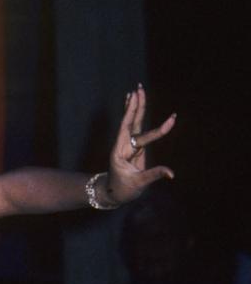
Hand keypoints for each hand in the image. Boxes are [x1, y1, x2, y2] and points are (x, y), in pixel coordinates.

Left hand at [106, 85, 175, 204]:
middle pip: (129, 123)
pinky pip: (132, 126)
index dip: (157, 131)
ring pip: (131, 122)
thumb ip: (153, 175)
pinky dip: (133, 114)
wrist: (112, 193)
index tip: (172, 121)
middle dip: (135, 107)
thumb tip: (171, 174)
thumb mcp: (138, 184)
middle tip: (138, 90)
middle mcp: (123, 146)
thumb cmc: (123, 189)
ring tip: (137, 90)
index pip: (140, 139)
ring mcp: (127, 144)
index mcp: (122, 154)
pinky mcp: (132, 145)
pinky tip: (132, 102)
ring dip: (135, 106)